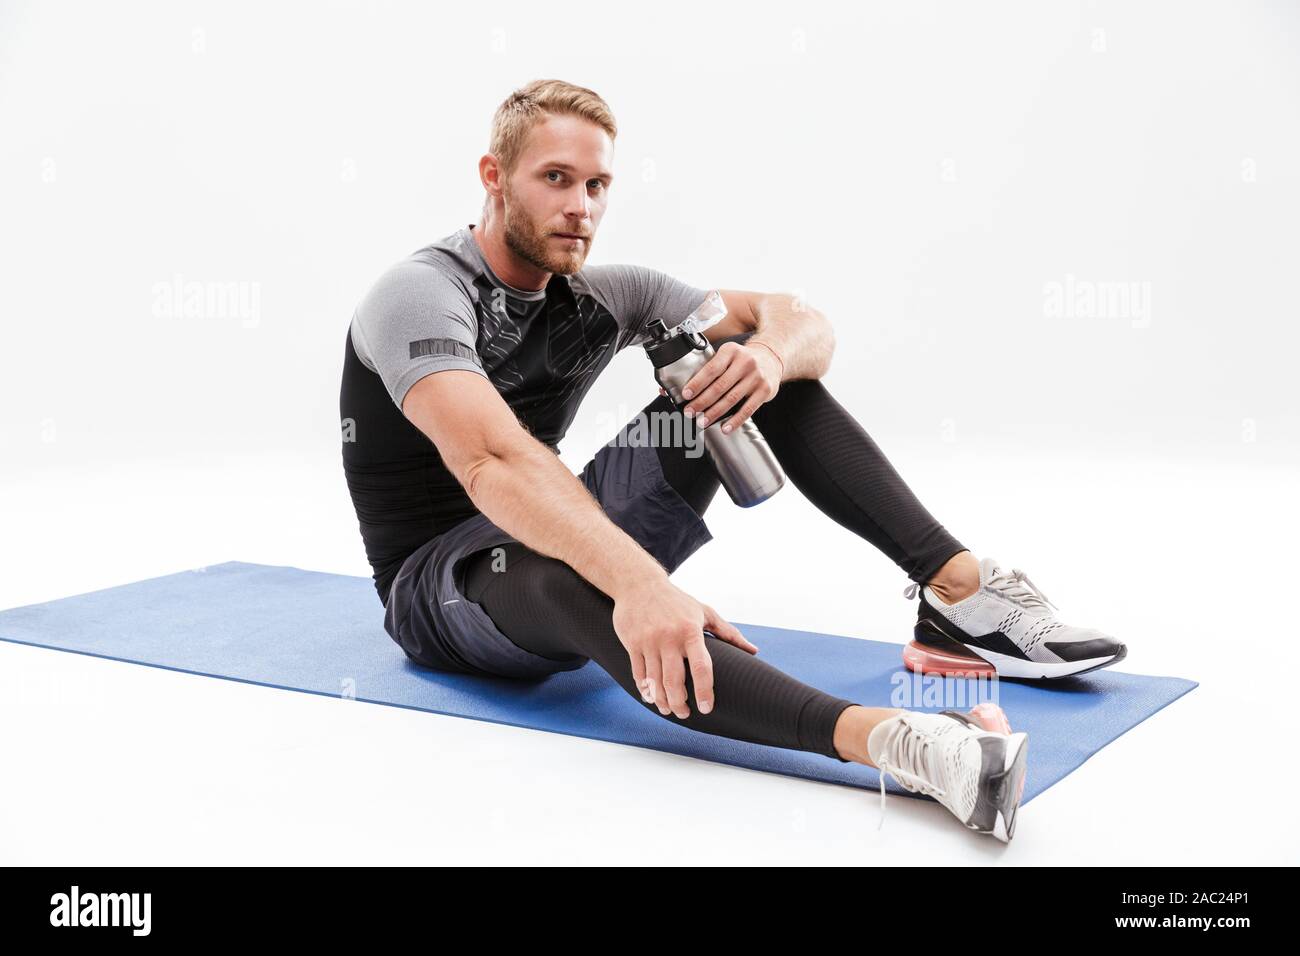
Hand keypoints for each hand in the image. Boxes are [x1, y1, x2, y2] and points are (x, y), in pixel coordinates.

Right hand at [611, 577, 758, 718]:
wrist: (639, 584)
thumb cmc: (677, 601)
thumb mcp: (704, 612)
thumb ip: (729, 633)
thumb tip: (753, 651)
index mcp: (690, 631)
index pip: (701, 667)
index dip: (704, 691)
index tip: (706, 708)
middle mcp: (669, 638)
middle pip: (674, 681)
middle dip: (679, 703)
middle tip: (685, 714)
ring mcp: (648, 641)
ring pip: (655, 681)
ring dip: (662, 701)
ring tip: (669, 710)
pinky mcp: (632, 643)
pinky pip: (638, 674)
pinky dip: (645, 689)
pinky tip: (651, 697)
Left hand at [658, 342, 781, 433]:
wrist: (771, 358)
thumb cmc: (741, 360)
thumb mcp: (726, 355)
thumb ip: (707, 368)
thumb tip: (678, 389)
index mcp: (731, 351)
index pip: (711, 369)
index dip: (697, 383)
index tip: (686, 395)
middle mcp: (745, 362)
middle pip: (720, 386)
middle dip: (702, 401)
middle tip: (690, 412)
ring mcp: (756, 376)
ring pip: (732, 398)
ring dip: (715, 413)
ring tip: (702, 421)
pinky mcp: (765, 390)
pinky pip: (748, 409)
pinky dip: (735, 420)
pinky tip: (725, 427)